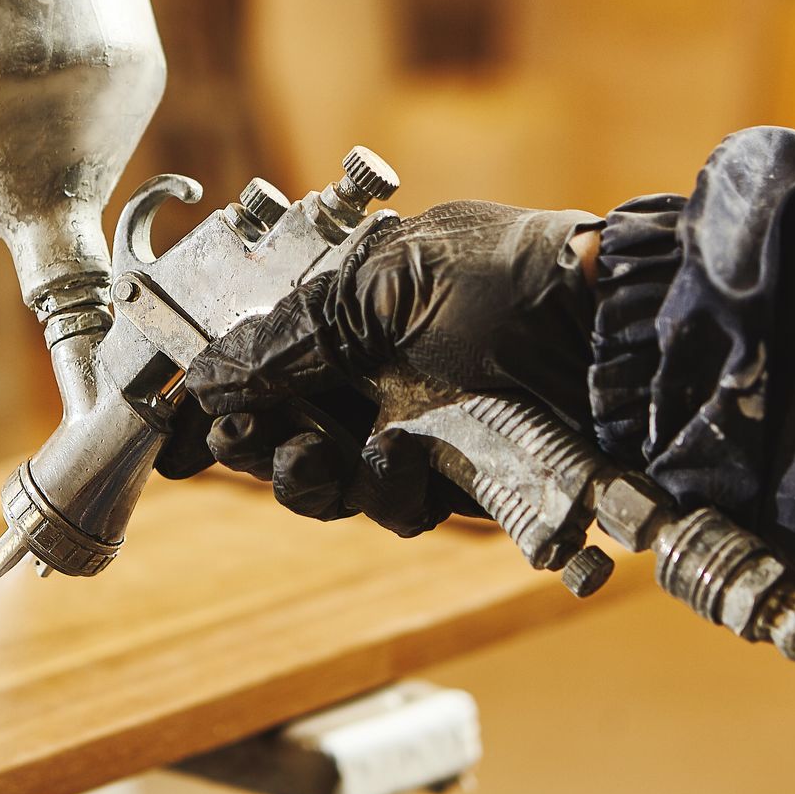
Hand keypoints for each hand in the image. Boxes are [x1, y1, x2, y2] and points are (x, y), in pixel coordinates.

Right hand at [154, 201, 602, 534]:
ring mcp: (416, 427)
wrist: (621, 344)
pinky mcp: (457, 480)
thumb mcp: (386, 290)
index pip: (261, 354)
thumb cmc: (513, 285)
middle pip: (280, 427)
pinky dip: (382, 494)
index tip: (173, 430)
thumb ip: (291, 335)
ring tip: (313, 458)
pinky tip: (396, 467)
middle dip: (251, 442)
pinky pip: (390, 508)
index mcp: (356, 304)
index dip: (214, 395)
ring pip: (325, 479)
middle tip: (242, 442)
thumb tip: (207, 378)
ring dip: (305, 476)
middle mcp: (378, 368)